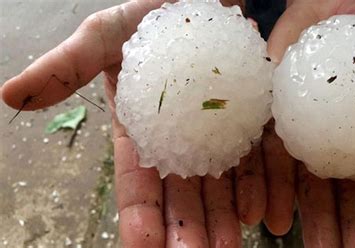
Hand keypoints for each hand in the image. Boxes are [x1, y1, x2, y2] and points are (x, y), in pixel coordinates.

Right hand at [0, 0, 254, 246]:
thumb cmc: (152, 11)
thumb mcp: (104, 34)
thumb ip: (66, 66)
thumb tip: (9, 96)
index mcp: (142, 130)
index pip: (137, 182)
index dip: (140, 215)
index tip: (145, 246)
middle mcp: (180, 138)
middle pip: (183, 192)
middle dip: (188, 228)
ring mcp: (219, 131)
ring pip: (221, 183)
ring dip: (225, 217)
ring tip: (232, 244)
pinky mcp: (252, 117)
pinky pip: (256, 155)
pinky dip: (258, 184)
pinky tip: (264, 211)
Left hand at [265, 0, 354, 246]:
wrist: (337, 3)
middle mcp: (344, 145)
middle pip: (349, 195)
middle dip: (353, 228)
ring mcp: (307, 137)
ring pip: (309, 187)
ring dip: (311, 220)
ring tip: (314, 246)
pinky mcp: (275, 123)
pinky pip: (268, 160)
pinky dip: (267, 189)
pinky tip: (269, 217)